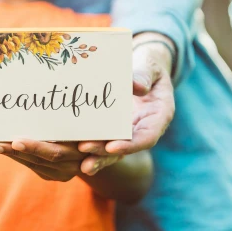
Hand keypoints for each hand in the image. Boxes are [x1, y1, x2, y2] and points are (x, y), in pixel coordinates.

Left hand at [0, 139, 103, 181]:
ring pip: (33, 163)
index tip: (16, 141)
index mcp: (81, 154)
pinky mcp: (53, 175)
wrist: (102, 151)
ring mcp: (61, 173)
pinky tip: (3, 148)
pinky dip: (17, 157)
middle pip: (40, 159)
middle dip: (16, 151)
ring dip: (12, 154)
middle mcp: (72, 166)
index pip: (54, 152)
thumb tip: (75, 120)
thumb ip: (88, 135)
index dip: (35, 147)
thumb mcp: (97, 131)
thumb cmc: (97, 132)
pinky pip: (32, 166)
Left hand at [77, 41, 174, 171]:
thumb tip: (137, 86)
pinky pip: (104, 140)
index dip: (130, 145)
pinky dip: (91, 147)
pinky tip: (72, 151)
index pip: (147, 137)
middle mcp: (144, 128)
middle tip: (85, 149)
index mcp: (158, 115)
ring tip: (81, 164)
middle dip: (105, 152)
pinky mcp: (114, 128)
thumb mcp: (150, 66)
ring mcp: (129, 130)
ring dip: (97, 156)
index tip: (112, 147)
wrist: (143, 68)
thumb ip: (145, 75)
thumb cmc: (148, 66)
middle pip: (126, 147)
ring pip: (113, 149)